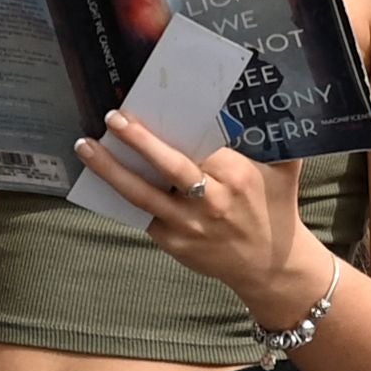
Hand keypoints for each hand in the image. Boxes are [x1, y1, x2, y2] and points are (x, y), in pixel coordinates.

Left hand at [72, 113, 326, 323]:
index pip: (199, 144)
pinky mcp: (175, 243)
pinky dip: (122, 197)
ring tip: (86, 146)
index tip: (148, 106)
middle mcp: (212, 200)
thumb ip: (276, 141)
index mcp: (238, 176)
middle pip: (168, 165)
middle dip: (138, 140)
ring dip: (110, 169)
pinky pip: (143, 215)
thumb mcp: (284, 172)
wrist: (270, 265)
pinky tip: (102, 180)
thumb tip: (268, 105)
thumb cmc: (276, 211)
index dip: (172, 125)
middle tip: (112, 118)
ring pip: (143, 193)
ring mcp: (190, 224)